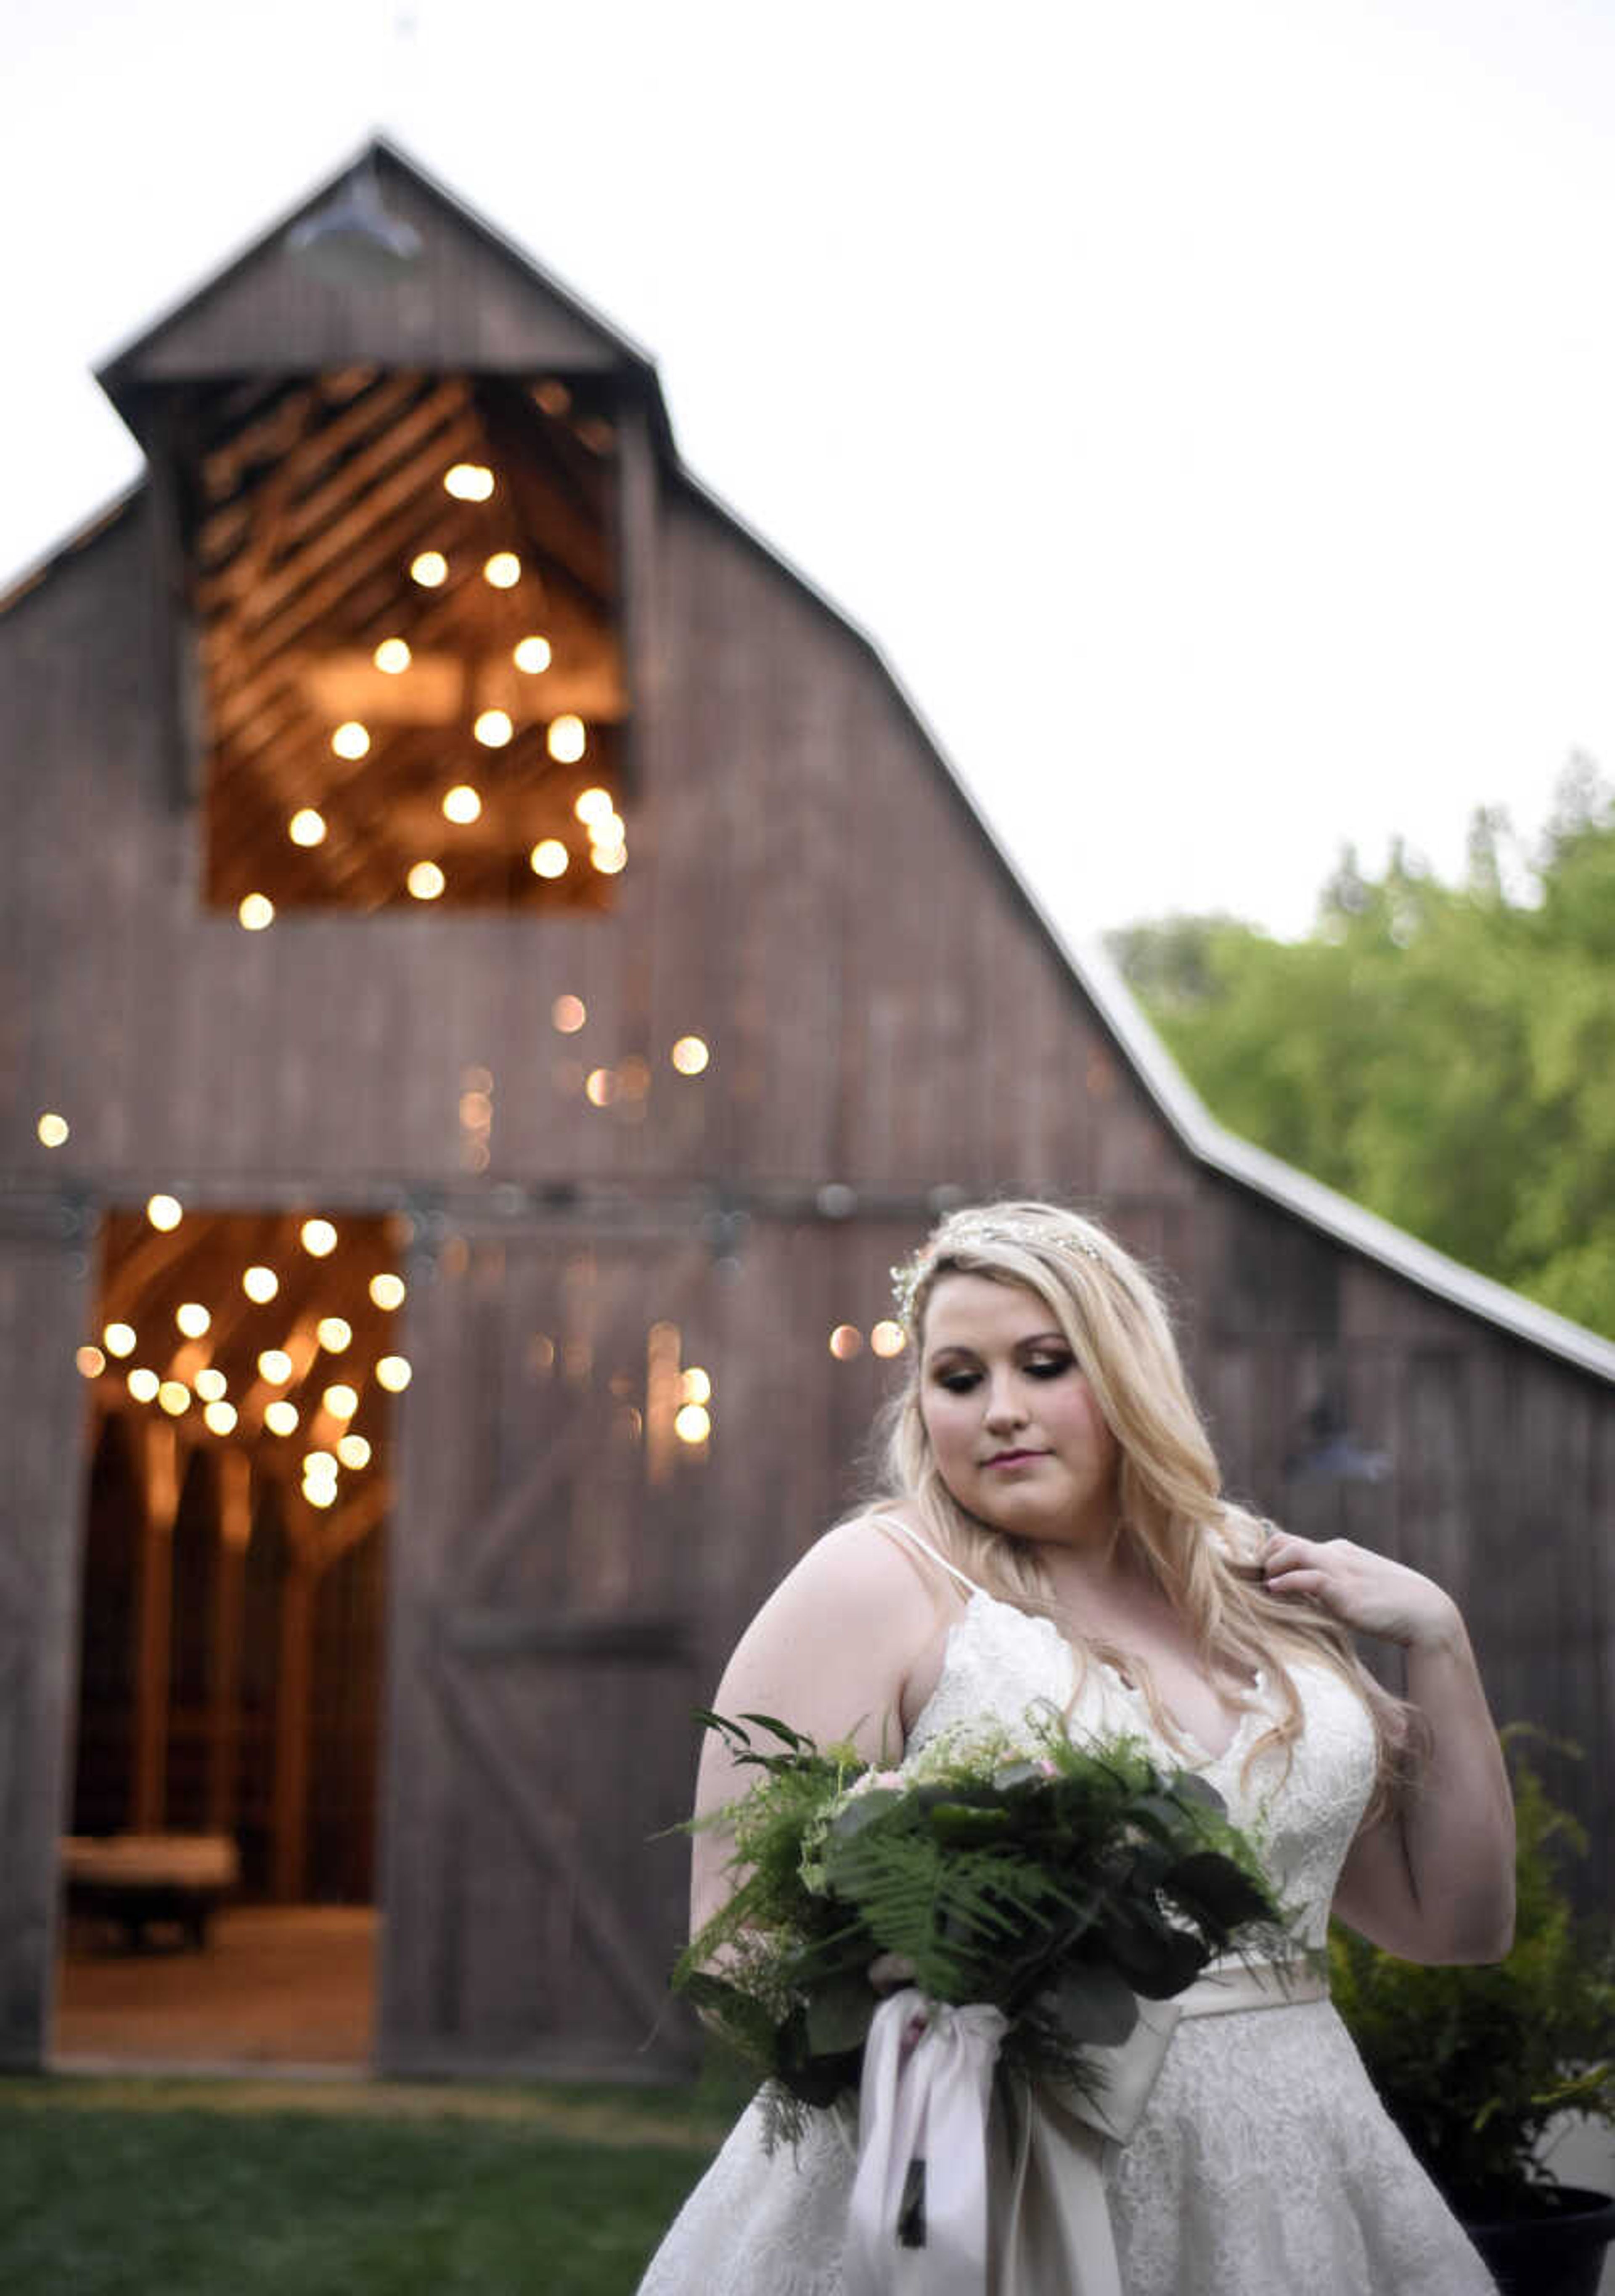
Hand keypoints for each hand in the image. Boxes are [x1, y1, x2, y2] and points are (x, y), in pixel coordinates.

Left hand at [1261, 1533, 1460, 1649]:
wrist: (1426, 1612)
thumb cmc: (1391, 1606)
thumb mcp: (1355, 1589)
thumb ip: (1330, 1588)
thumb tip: (1299, 1599)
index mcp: (1339, 1551)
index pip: (1292, 1542)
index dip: (1271, 1557)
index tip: (1260, 1577)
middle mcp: (1336, 1554)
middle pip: (1284, 1541)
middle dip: (1263, 1558)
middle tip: (1255, 1581)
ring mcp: (1341, 1569)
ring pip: (1292, 1552)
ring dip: (1271, 1567)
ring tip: (1264, 1586)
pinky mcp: (1345, 1589)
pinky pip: (1308, 1577)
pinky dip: (1287, 1581)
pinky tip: (1275, 1591)